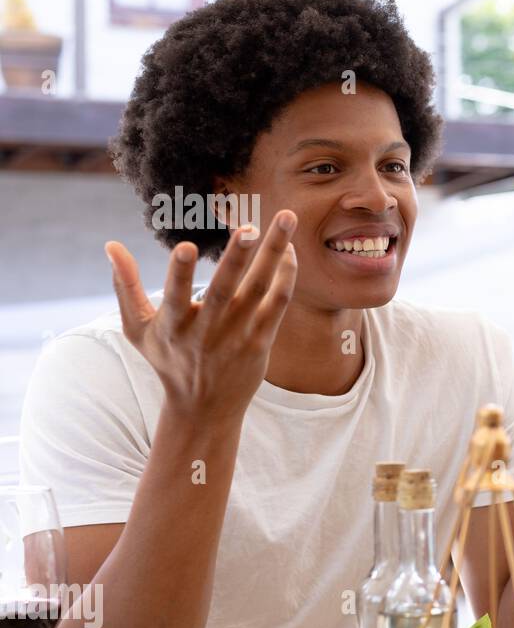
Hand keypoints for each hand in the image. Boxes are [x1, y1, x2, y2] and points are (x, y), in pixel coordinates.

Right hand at [105, 211, 298, 422]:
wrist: (204, 408)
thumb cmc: (168, 360)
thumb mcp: (138, 329)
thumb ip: (125, 287)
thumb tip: (110, 245)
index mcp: (173, 326)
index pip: (175, 296)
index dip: (180, 273)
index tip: (186, 246)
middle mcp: (207, 331)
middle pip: (225, 289)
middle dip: (236, 257)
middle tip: (248, 226)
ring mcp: (238, 336)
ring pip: (260, 290)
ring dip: (274, 253)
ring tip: (286, 219)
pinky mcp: (261, 342)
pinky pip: (278, 305)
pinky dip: (286, 277)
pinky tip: (289, 251)